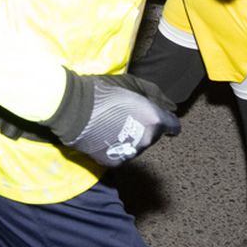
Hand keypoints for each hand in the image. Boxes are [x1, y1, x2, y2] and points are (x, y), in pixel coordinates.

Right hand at [43, 70, 179, 166]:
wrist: (73, 109)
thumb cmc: (104, 91)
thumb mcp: (131, 84)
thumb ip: (155, 95)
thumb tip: (172, 106)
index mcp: (154, 120)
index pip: (173, 126)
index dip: (166, 121)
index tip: (156, 117)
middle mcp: (146, 140)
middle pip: (153, 136)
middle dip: (145, 127)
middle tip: (127, 115)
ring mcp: (130, 153)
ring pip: (137, 146)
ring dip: (132, 138)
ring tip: (113, 125)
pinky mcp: (114, 162)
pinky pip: (121, 154)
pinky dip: (117, 147)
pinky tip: (104, 136)